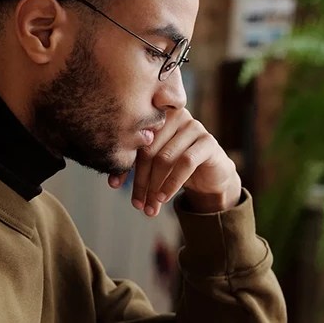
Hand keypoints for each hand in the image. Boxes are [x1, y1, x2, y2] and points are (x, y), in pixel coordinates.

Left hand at [108, 108, 240, 214]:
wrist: (211, 175)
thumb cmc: (177, 167)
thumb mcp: (153, 165)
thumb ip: (136, 164)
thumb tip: (112, 182)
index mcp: (157, 115)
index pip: (134, 140)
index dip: (123, 163)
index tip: (114, 185)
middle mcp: (175, 115)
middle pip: (148, 149)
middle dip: (140, 181)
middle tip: (137, 204)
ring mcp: (193, 126)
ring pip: (165, 158)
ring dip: (154, 186)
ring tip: (150, 207)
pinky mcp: (208, 141)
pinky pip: (185, 162)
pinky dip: (172, 183)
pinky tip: (164, 198)